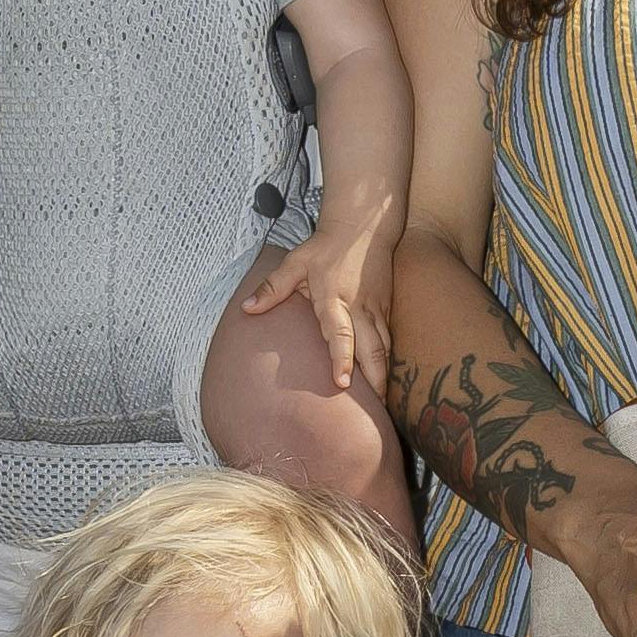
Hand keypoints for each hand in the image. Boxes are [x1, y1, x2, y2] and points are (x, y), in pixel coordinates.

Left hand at [240, 217, 393, 395]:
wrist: (364, 226)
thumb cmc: (325, 247)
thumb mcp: (295, 263)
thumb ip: (272, 288)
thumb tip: (246, 309)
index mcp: (333, 298)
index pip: (340, 333)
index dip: (342, 359)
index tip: (342, 383)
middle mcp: (359, 308)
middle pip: (373, 349)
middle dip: (375, 380)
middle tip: (374, 409)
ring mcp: (377, 310)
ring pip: (385, 348)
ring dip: (384, 375)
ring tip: (381, 403)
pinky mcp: (387, 309)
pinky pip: (389, 340)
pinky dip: (388, 362)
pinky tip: (383, 379)